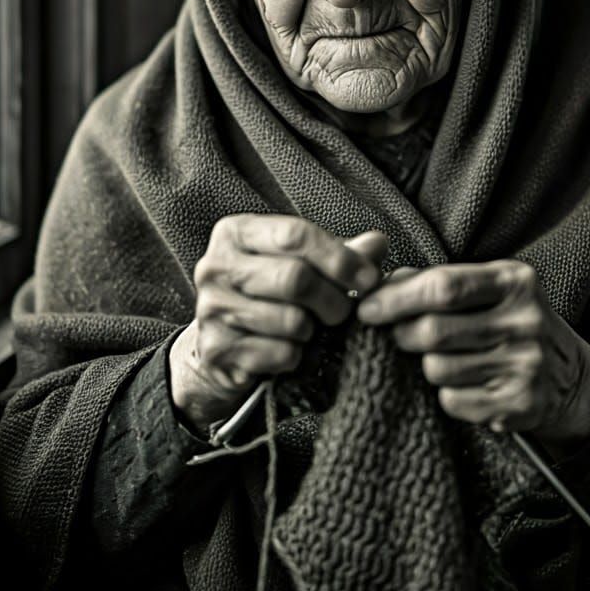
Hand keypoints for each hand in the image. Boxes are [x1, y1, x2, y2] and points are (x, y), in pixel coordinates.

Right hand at [170, 214, 387, 434]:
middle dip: (333, 300)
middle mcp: (215, 266)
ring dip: (314, 331)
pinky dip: (298, 357)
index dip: (339, 257)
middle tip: (344, 312)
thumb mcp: (302, 264)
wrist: (223, 346)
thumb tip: (378, 244)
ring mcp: (211, 309)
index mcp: (236, 233)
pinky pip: (281, 354)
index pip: (295, 234)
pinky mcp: (217, 349)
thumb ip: (341, 253)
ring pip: (291, 320)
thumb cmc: (269, 295)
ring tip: (311, 329)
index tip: (370, 279)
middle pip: (295, 278)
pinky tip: (291, 350)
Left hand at [356, 259, 589, 453]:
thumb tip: (384, 283)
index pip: (443, 287)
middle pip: (434, 331)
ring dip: (427, 366)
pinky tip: (468, 385)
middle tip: (399, 337)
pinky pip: (453, 402)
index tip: (367, 309)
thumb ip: (438, 281)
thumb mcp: (489, 289)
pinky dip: (448, 395)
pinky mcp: (521, 405)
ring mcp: (526, 365)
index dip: (396, 299)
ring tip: (446, 360)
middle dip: (403, 335)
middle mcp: (524, 321)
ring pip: (438, 369)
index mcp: (514, 281)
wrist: (570, 378)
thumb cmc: (512, 323)